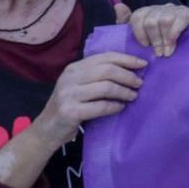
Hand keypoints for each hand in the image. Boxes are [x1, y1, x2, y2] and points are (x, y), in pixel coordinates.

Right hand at [33, 52, 147, 148]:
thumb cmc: (70, 106)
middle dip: (128, 76)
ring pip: (106, 87)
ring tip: (133, 96)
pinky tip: (121, 108)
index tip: (143, 64)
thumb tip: (132, 69)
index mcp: (74, 68)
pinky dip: (115, 107)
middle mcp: (70, 78)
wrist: (46, 130)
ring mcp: (68, 94)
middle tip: (140, 83)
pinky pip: (100, 106)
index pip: (105, 57)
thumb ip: (98, 76)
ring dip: (124, 91)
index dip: (126, 59)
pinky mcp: (70, 111)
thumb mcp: (80, 86)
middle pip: (108, 70)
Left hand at [127, 4, 188, 56]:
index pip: (138, 16)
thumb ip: (127, 23)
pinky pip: (180, 20)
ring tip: (166, 52)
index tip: (144, 46)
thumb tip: (118, 6)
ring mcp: (177, 9)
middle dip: (154, 40)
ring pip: (164, 20)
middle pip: (151, 20)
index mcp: (149, 11)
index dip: (139, 33)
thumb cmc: (163, 42)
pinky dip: (174, 34)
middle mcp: (162, 7)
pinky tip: (173, 45)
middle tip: (158, 54)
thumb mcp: (143, 36)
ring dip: (164, 39)